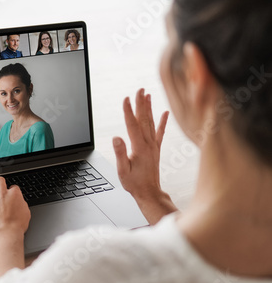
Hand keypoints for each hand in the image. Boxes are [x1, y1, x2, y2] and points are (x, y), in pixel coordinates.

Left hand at [0, 177, 30, 237]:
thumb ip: (22, 204)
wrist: (5, 233)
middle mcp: (2, 194)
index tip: (12, 195)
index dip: (13, 191)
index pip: (14, 187)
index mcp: (14, 194)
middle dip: (0, 182)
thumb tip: (20, 203)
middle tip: (0, 186)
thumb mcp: (26, 213)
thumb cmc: (16, 226)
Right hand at [113, 89, 175, 223]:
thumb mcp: (123, 170)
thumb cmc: (134, 183)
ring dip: (149, 108)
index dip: (128, 111)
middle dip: (141, 103)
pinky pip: (160, 132)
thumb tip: (116, 137)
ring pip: (151, 123)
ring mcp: (154, 146)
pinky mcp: (156, 149)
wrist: (149, 193)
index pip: (132, 125)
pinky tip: (165, 113)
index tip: (125, 98)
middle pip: (143, 119)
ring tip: (148, 95)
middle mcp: (149, 144)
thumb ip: (120, 153)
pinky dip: (163, 122)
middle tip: (139, 89)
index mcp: (139, 147)